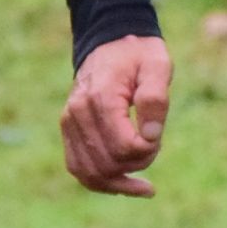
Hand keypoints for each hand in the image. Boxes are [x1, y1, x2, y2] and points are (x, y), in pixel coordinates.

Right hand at [61, 34, 170, 196]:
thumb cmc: (137, 55)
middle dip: (138, 164)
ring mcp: (69, 123)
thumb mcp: (157, 65)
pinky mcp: (68, 131)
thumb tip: (151, 136)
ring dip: (120, 181)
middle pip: (108, 163)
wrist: (109, 42)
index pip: (124, 146)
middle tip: (154, 146)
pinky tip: (126, 186)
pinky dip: (102, 183)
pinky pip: (79, 169)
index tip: (158, 134)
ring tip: (144, 180)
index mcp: (101, 97)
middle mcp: (78, 113)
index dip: (148, 150)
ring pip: (90, 174)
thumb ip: (156, 97)